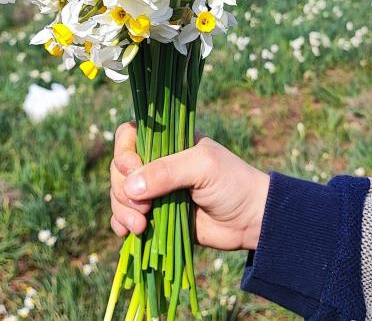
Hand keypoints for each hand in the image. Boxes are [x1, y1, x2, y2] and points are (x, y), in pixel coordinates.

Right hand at [109, 122, 269, 250]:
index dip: (124, 153)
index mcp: (168, 142)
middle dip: (123, 190)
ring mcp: (154, 192)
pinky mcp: (155, 217)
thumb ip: (167, 172)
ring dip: (122, 210)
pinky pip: (126, 217)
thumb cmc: (233, 183)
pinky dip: (121, 224)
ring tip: (141, 226)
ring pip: (120, 195)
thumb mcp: (203, 167)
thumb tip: (130, 187)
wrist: (251, 221)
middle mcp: (157, 164)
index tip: (132, 170)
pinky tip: (127, 234)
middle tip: (143, 208)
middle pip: (120, 170)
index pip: (129, 137)